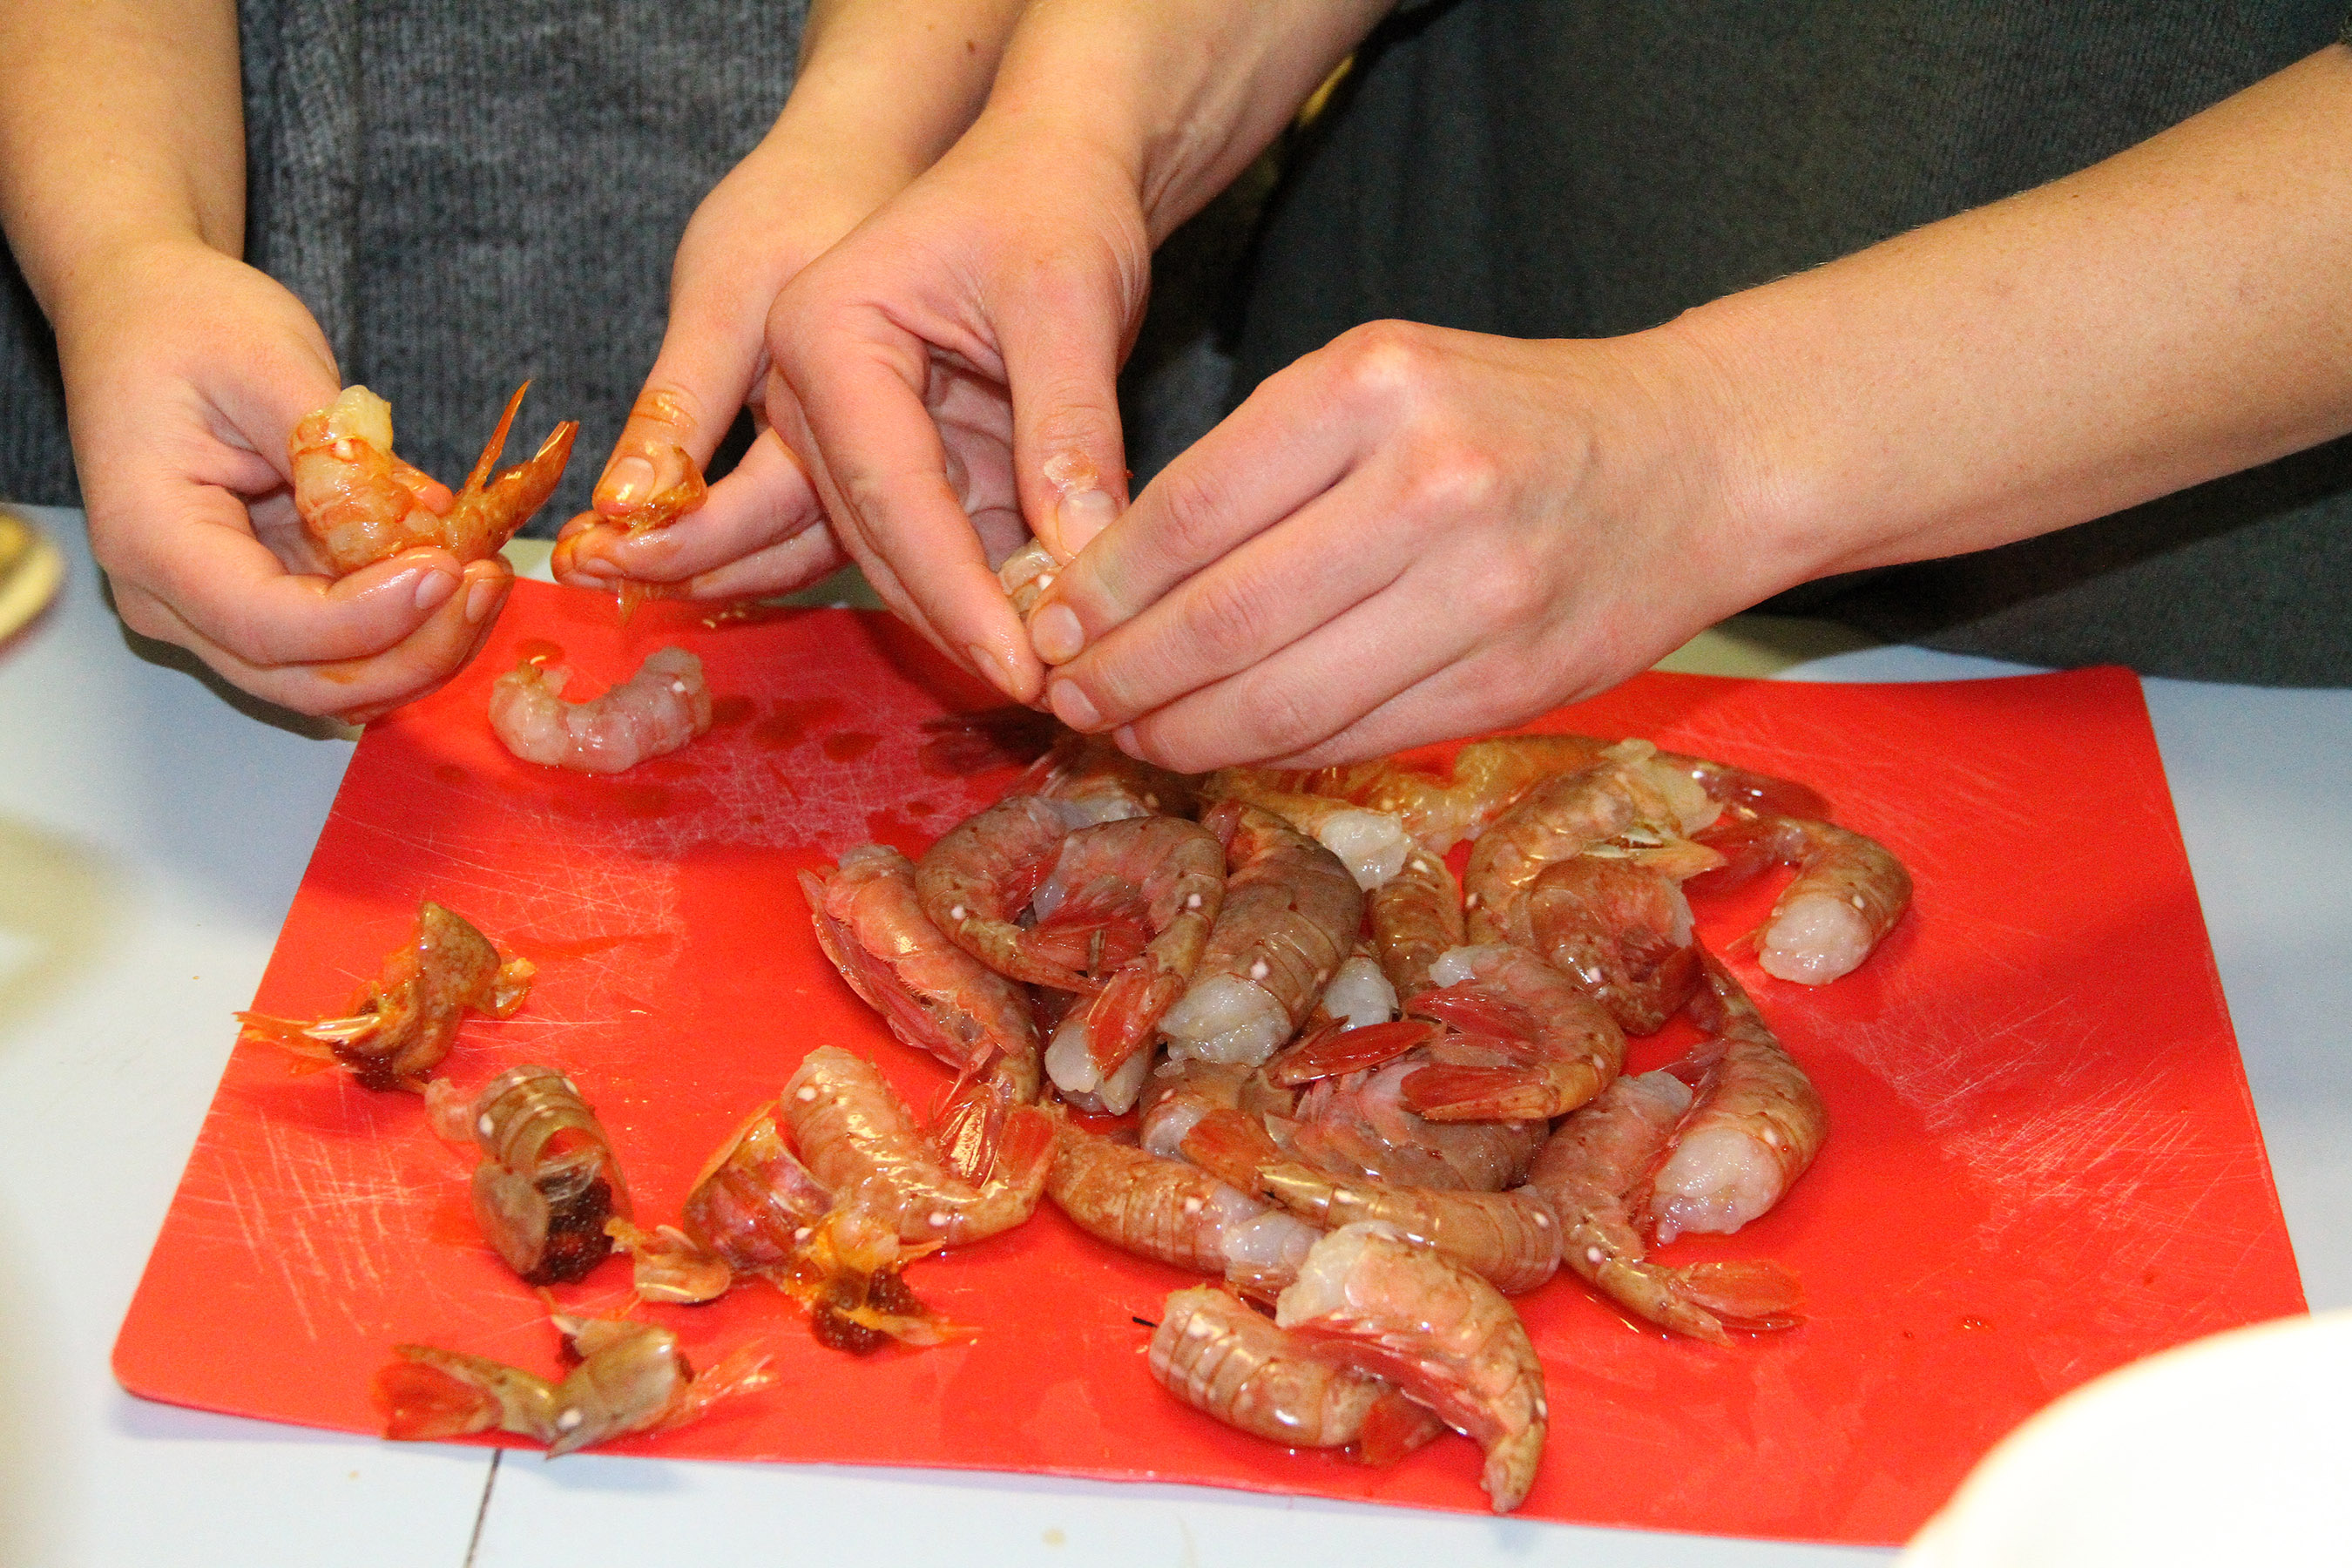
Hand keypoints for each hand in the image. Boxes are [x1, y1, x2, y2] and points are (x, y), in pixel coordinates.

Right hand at [61, 239, 510, 719]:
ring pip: (331, 682)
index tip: (449, 570)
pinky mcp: (262, 601)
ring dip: (421, 650)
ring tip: (485, 577)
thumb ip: (341, 450)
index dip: (370, 617)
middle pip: (305, 679)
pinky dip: (407, 632)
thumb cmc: (188, 322)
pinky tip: (458, 579)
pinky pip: (341, 650)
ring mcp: (214, 611)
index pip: (268, 624)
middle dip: (413, 651)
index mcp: (152, 537)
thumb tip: (427, 517)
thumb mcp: (267, 360)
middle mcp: (171, 598)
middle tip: (488, 583)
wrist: (144, 310)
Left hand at [549, 129, 869, 601]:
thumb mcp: (720, 298)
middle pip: (784, 556)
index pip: (758, 519)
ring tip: (620, 572)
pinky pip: (799, 525)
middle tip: (587, 577)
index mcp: (853, 420)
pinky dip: (737, 543)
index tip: (586, 559)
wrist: (855, 169)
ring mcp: (875, 463)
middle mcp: (882, 458)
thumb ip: (679, 410)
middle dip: (682, 577)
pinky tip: (677, 543)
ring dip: (708, 572)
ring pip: (795, 553)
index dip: (668, 549)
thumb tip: (621, 507)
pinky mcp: (855, 458)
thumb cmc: (791, 214)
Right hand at [762, 118, 1152, 700]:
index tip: (1020, 664)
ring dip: (971, 619)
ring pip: (902, 556)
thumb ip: (1069, 423)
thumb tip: (1081, 556)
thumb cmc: (1052, 199)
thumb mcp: (1069, 295)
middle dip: (958, 620)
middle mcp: (815, 389)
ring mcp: (856, 431)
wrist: (1056, 166)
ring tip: (1053, 683)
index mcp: (825, 332)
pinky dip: (992, 593)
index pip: (885, 487)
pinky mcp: (909, 458)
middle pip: (878, 537)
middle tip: (1045, 693)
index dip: (954, 588)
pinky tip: (1047, 644)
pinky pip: (943, 545)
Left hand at [1022, 318, 1773, 768]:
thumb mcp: (1379, 381)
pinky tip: (1227, 746)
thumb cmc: (1509, 416)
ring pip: (1282, 701)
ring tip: (1132, 737)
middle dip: (1120, 679)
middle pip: (1220, 620)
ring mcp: (1480, 593)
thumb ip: (1258, 469)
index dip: (1098, 591)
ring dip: (1183, 734)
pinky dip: (1274, 755)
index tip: (1050, 627)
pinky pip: (1356, 737)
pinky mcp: (1513, 682)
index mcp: (1372, 387)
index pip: (1187, 511)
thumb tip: (1109, 586)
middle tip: (1069, 703)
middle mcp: (1427, 485)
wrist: (1699, 458)